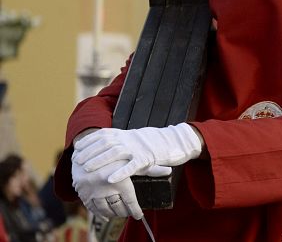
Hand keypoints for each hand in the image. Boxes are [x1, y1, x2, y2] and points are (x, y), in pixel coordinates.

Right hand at [71, 157, 168, 219]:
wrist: (94, 145)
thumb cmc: (120, 153)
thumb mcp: (135, 159)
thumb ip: (150, 168)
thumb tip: (168, 170)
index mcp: (120, 180)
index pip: (130, 201)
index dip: (135, 210)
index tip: (139, 216)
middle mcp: (104, 186)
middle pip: (116, 206)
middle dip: (122, 212)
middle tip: (126, 215)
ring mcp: (91, 189)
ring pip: (102, 208)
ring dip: (109, 214)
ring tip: (114, 215)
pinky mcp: (81, 189)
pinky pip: (89, 205)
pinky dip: (96, 211)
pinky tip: (102, 213)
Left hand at [73, 123, 201, 183]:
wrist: (174, 141)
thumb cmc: (150, 143)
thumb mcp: (132, 138)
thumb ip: (118, 141)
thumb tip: (99, 145)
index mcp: (124, 133)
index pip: (101, 135)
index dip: (87, 142)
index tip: (76, 150)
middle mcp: (129, 138)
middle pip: (104, 144)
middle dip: (89, 152)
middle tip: (77, 162)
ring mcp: (138, 148)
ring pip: (115, 153)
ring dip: (99, 161)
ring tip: (87, 170)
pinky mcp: (147, 158)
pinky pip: (132, 166)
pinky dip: (121, 172)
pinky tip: (110, 180)